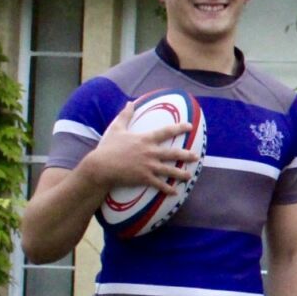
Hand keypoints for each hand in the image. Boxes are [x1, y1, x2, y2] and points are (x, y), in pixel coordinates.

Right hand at [76, 102, 199, 191]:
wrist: (100, 166)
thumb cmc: (107, 147)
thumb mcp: (116, 128)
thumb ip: (125, 115)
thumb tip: (130, 102)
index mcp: (145, 139)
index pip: (166, 132)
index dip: (179, 128)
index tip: (190, 126)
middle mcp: (150, 152)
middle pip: (173, 153)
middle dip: (186, 155)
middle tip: (196, 156)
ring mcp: (148, 166)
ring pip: (170, 170)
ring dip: (181, 174)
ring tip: (190, 176)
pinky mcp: (144, 178)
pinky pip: (159, 184)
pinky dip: (168, 189)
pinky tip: (175, 192)